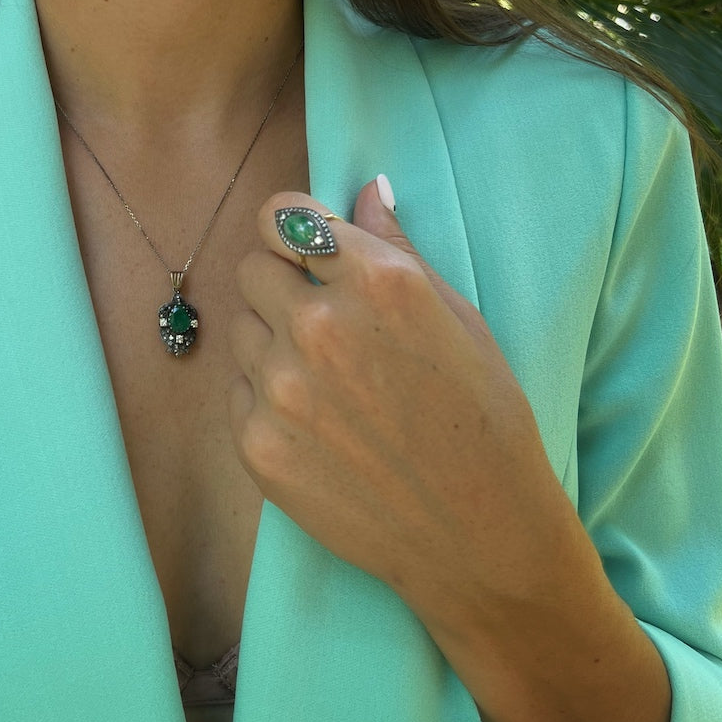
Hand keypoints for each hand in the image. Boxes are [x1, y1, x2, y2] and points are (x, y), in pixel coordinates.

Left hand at [227, 177, 571, 623]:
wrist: (478, 534)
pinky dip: (265, 396)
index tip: (302, 247)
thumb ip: (396, 246)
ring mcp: (279, 386)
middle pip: (251, 268)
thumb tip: (365, 188)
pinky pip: (238, 388)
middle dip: (281, 283)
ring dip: (272, 340)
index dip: (289, 228)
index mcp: (374, 280)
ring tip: (325, 378)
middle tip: (320, 318)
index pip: (279, 216)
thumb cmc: (482, 417)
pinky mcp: (255, 442)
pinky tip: (315, 422)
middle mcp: (317, 324)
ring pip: (242, 328)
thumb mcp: (457, 316)